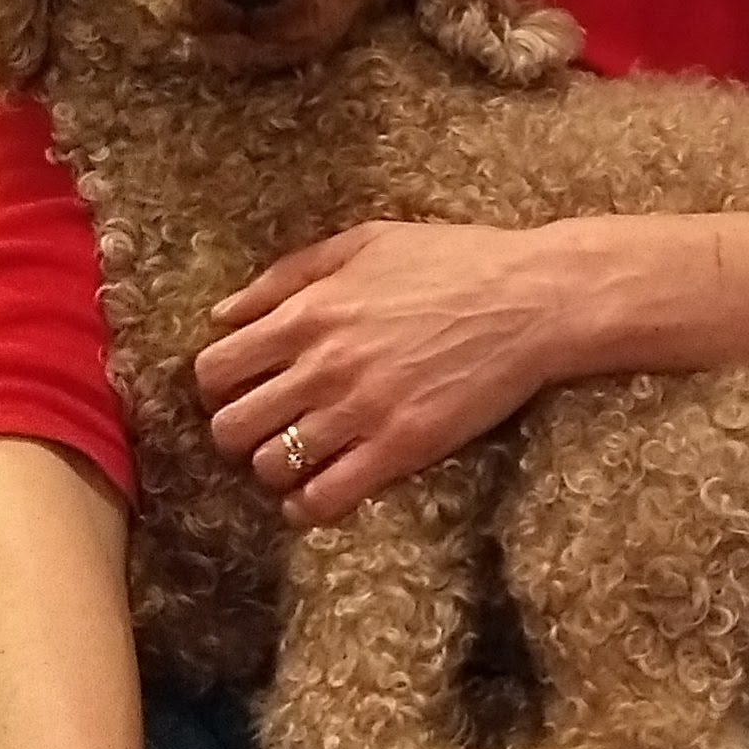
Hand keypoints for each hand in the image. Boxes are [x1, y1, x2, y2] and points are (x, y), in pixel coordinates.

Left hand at [195, 219, 570, 520]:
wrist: (533, 300)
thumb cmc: (455, 261)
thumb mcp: (364, 243)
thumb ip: (287, 275)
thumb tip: (223, 314)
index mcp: (308, 312)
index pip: (215, 369)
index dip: (217, 387)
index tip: (239, 390)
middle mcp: (323, 365)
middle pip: (230, 427)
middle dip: (237, 433)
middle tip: (264, 429)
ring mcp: (360, 411)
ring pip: (270, 466)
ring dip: (274, 468)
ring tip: (296, 459)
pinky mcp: (400, 449)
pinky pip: (324, 498)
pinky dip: (306, 505)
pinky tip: (315, 495)